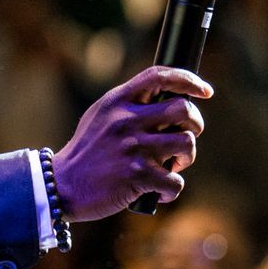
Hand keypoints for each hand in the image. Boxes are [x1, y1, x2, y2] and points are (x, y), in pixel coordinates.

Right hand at [53, 66, 211, 220]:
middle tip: (185, 137)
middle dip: (195, 124)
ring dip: (186, 158)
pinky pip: (175, 182)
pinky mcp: (137, 176)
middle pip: (184, 110)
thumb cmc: (86, 153)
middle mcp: (126, 121)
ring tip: (171, 166)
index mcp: (117, 102)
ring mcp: (133, 148)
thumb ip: (128, 106)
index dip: (189, 80)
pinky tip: (159, 192)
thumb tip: (167, 101)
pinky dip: (171, 190)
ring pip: (186, 144)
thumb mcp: (100, 117)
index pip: (159, 76)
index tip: (205, 91)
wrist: (62, 185)